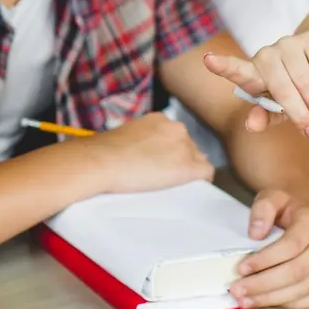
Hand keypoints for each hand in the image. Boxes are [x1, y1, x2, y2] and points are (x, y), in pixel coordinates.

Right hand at [86, 113, 214, 194]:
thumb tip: (142, 154)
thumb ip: (142, 140)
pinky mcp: (187, 166)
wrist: (102, 160)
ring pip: (198, 160)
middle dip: (181, 160)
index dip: (171, 151)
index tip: (163, 162)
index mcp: (160, 119)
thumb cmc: (104, 151)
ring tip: (173, 184)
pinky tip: (191, 189)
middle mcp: (176, 128)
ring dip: (189, 170)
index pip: (176, 136)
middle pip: (190, 147)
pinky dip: (201, 181)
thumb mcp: (127, 136)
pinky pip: (206, 173)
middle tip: (165, 175)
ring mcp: (184, 147)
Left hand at [202, 29, 308, 139]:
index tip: (208, 60)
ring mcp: (288, 45)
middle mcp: (267, 56)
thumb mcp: (278, 106)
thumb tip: (252, 126)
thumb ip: (264, 117)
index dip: (223, 66)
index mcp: (253, 73)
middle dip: (299, 113)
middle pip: (282, 88)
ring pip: (305, 82)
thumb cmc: (293, 86)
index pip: (236, 71)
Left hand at [229, 190, 308, 308]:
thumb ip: (262, 210)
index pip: (290, 246)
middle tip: (237, 290)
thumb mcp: (272, 198)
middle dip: (263, 284)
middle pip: (296, 272)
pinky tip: (268, 302)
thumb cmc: (288, 211)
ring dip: (271, 298)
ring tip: (246, 300)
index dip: (265, 260)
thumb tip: (255, 234)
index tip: (241, 269)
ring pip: (303, 289)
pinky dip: (288, 304)